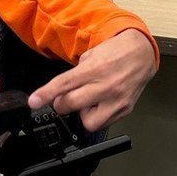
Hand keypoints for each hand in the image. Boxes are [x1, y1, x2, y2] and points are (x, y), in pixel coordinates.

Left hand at [28, 28, 155, 130]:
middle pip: (71, 105)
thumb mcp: (91, 54)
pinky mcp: (124, 110)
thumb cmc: (116, 51)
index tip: (34, 102)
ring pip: (87, 122)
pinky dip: (97, 116)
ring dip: (81, 114)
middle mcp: (105, 86)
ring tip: (87, 102)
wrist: (142, 53)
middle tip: (63, 98)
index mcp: (94, 69)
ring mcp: (116, 100)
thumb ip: (76, 72)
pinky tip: (99, 104)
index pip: (64, 84)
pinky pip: (103, 123)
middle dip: (61, 104)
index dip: (45, 94)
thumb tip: (62, 88)